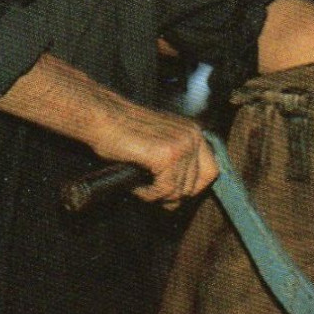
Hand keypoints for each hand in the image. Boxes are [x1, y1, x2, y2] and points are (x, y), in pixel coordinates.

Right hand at [93, 101, 216, 209]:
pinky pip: (164, 190)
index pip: (211, 172)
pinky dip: (148, 194)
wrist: (103, 118)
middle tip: (152, 192)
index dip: (192, 188)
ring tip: (140, 185)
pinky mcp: (167, 156)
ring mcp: (182, 146)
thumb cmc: (124, 130)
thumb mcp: (161, 141)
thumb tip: (185, 191)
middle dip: (172, 196)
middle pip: (195, 186)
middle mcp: (192, 137)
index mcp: (194, 132)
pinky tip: (137, 185)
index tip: (173, 194)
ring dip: (157, 195)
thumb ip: (178, 159)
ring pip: (179, 191)